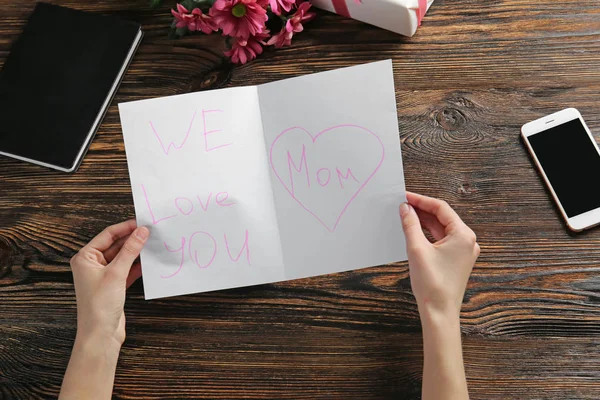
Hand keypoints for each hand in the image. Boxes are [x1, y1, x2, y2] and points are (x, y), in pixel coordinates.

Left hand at [70, 220, 148, 346]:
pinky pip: (126, 269)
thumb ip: (130, 250)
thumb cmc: (99, 306)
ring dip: (136, 252)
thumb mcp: (116, 273)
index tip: (141, 223)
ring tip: (152, 245)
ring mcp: (103, 275)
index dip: (125, 227)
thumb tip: (141, 232)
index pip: (108, 235)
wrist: (100, 334)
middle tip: (150, 232)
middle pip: (115, 245)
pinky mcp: (113, 285)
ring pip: (122, 257)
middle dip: (132, 239)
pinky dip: (136, 265)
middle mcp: (92, 265)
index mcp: (85, 258)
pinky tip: (148, 262)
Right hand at [400, 192, 478, 318]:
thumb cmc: (432, 284)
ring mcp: (464, 251)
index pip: (441, 208)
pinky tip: (415, 231)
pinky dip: (428, 233)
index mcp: (463, 235)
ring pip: (442, 228)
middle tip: (403, 204)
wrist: (439, 312)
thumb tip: (405, 209)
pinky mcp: (457, 260)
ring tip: (406, 215)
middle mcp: (467, 241)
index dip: (421, 200)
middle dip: (422, 210)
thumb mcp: (416, 249)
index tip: (405, 196)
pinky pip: (442, 240)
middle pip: (442, 217)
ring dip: (424, 221)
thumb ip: (410, 224)